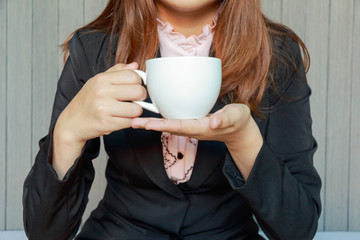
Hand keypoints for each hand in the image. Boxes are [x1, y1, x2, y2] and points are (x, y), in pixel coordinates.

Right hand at [55, 62, 146, 143]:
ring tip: (125, 111)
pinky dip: (128, 122)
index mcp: (102, 79)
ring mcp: (104, 108)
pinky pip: (130, 122)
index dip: (138, 83)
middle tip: (134, 100)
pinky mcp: (106, 123)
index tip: (134, 88)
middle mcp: (102, 92)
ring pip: (137, 109)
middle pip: (138, 91)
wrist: (71, 122)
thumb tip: (135, 66)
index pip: (133, 76)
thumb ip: (117, 72)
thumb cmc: (87, 101)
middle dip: (141, 97)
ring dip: (135, 112)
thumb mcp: (98, 81)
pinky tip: (120, 119)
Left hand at [131, 103, 262, 179]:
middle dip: (150, 126)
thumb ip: (226, 119)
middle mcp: (192, 129)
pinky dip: (160, 119)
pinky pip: (173, 121)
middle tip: (132, 122)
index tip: (147, 124)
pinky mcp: (191, 122)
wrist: (239, 130)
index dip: (162, 125)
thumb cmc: (238, 121)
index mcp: (201, 127)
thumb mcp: (236, 117)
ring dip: (152, 123)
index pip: (179, 126)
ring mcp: (191, 126)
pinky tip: (152, 113)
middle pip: (168, 127)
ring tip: (135, 120)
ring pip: (168, 125)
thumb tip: (214, 123)